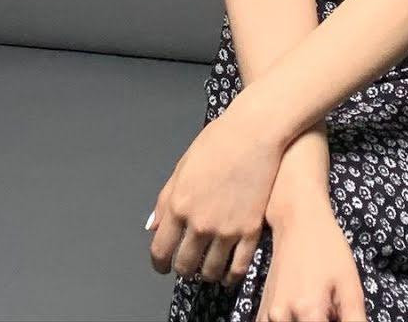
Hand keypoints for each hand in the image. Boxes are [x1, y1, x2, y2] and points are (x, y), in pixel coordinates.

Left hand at [148, 98, 284, 282]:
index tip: (162, 265)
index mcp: (178, 205)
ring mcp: (226, 229)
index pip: (161, 250)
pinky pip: (238, 268)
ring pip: (210, 271)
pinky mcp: (250, 231)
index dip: (159, 263)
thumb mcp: (182, 167)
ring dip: (205, 273)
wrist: (255, 133)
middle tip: (187, 263)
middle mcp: (199, 222)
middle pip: (184, 265)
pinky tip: (228, 273)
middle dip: (182, 267)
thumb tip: (152, 227)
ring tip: (207, 267)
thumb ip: (165, 201)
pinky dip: (230, 276)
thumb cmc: (218, 142)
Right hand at [257, 198, 367, 321]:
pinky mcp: (262, 310)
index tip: (338, 317)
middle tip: (331, 312)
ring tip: (318, 311)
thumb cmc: (328, 249)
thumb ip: (354, 319)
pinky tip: (300, 316)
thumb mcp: (350, 284)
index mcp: (308, 312)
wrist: (297, 220)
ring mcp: (268, 314)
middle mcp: (282, 317)